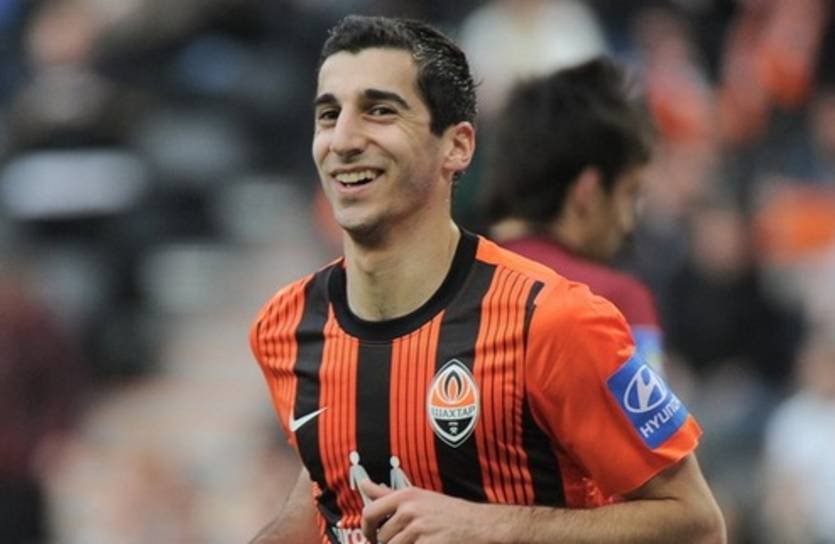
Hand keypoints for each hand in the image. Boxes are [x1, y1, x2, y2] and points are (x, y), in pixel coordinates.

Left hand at [359, 480, 493, 543]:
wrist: (479, 524)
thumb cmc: (448, 511)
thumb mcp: (418, 496)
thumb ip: (387, 494)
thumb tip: (363, 484)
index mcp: (406, 496)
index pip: (369, 513)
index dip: (366, 528)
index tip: (370, 536)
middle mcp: (410, 510)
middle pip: (382, 537)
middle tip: (406, 540)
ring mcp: (419, 529)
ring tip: (420, 541)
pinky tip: (429, 542)